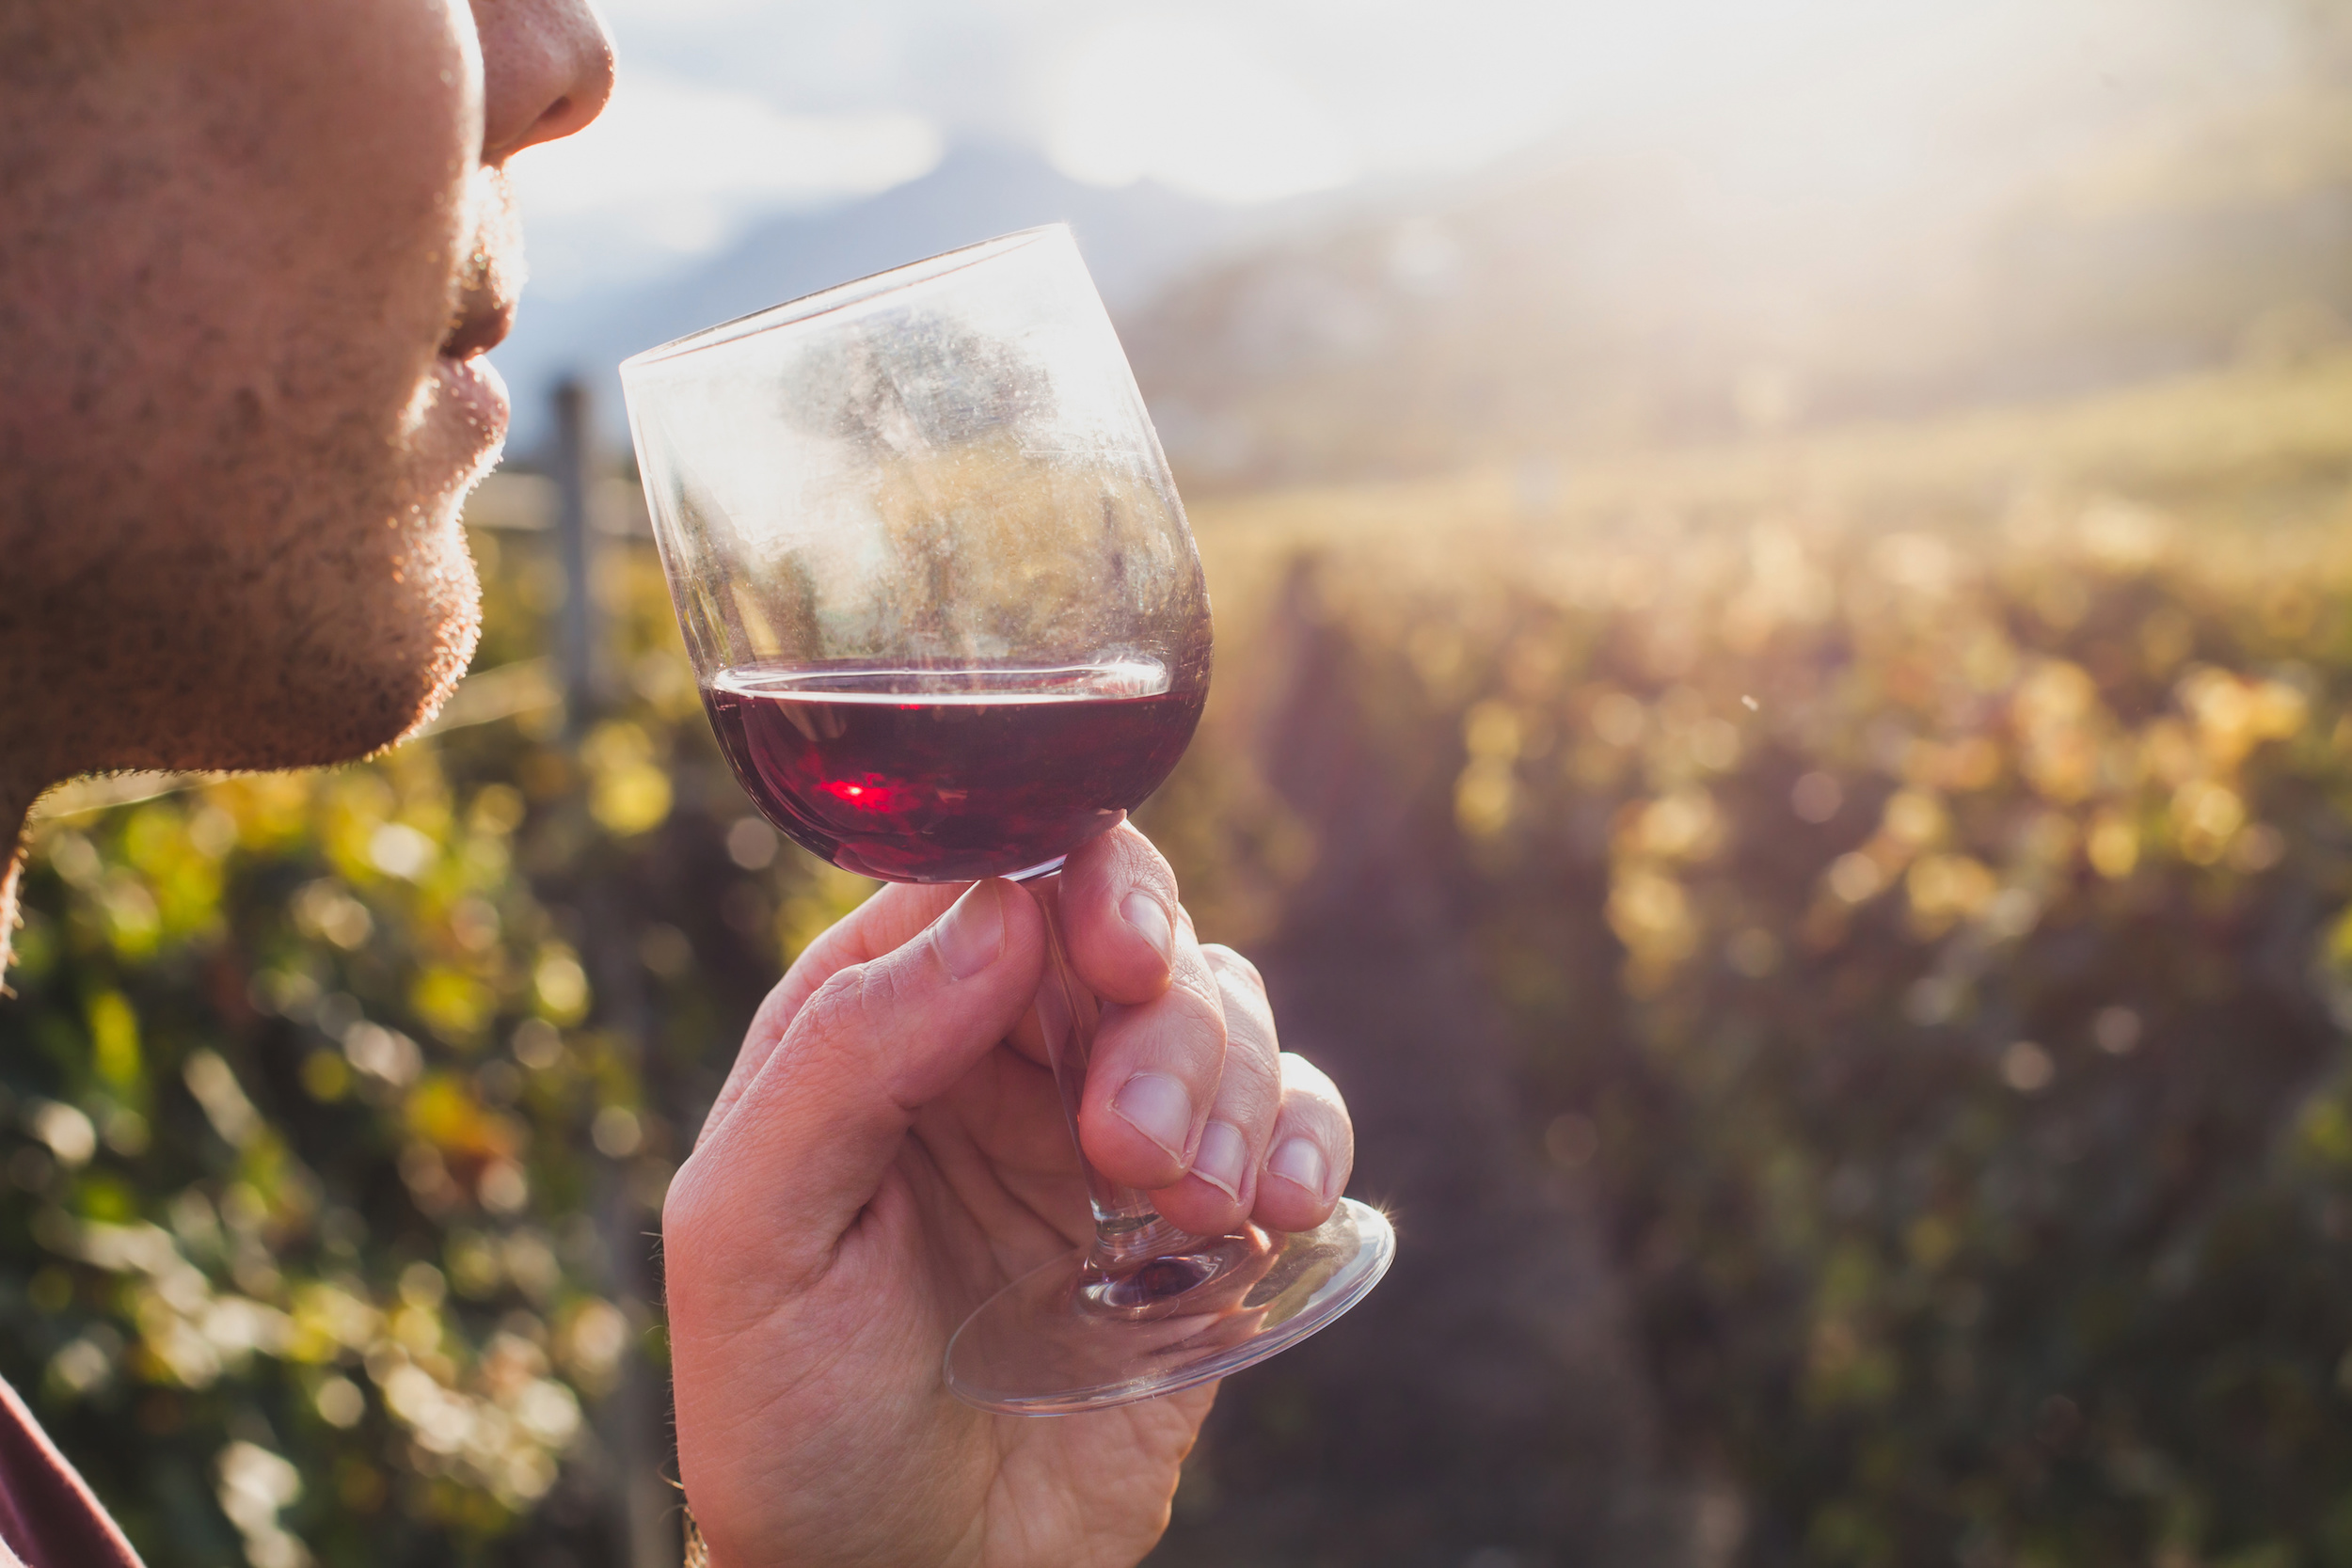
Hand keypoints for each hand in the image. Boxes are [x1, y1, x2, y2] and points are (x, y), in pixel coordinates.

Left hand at [662, 823, 1357, 1567]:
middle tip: (1129, 1141)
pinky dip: (1305, 1134)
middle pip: (1130, 933)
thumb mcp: (751, 1233)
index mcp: (882, 1027)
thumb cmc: (789, 1419)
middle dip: (1160, 1011)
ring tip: (1180, 1203)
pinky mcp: (1195, 1225)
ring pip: (1219, 1011)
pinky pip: (1288, 1121)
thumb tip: (994, 911)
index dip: (1073, 885)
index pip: (994, 879)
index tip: (1113, 956)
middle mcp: (1002, 1058)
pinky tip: (1275, 1202)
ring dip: (1226, 1084)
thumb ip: (844, 1055)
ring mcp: (1107, 1136)